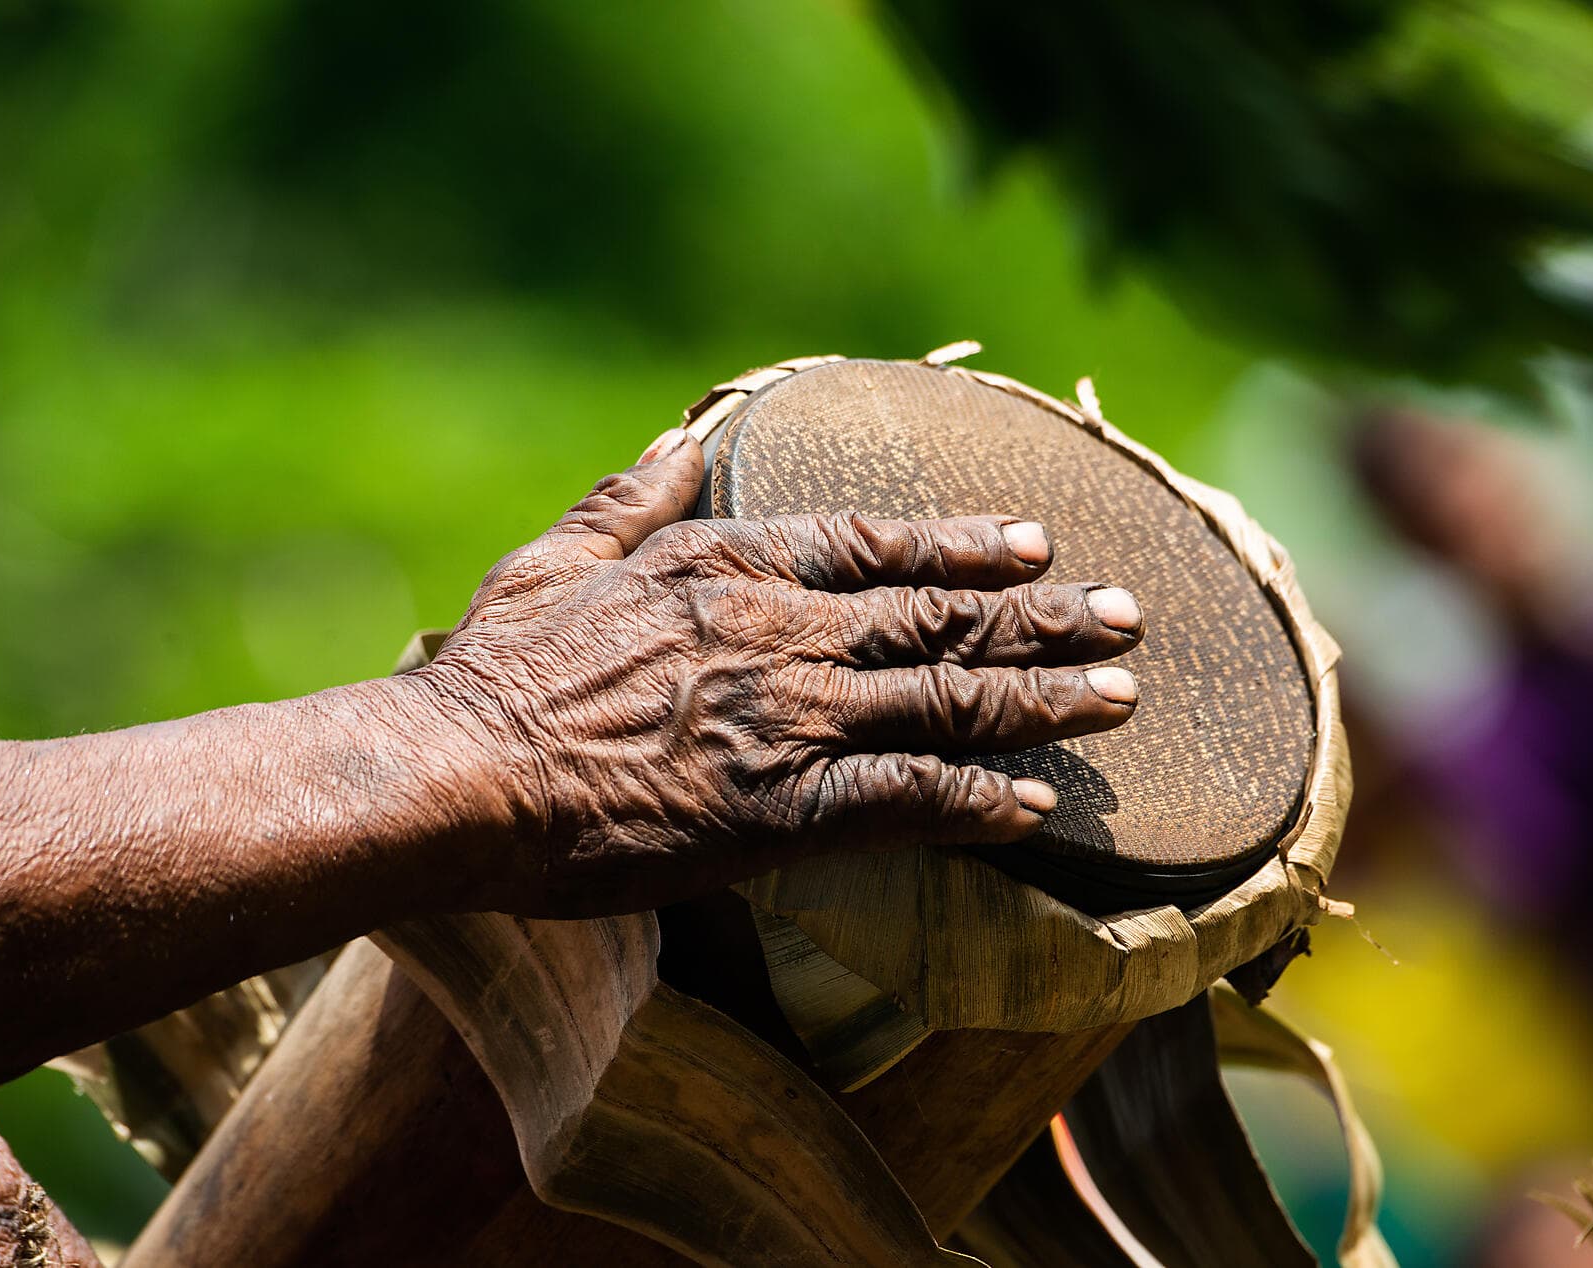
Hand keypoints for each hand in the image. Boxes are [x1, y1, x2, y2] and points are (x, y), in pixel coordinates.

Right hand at [413, 427, 1143, 916]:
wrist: (464, 771)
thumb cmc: (497, 668)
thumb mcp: (558, 553)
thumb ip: (633, 498)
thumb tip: (683, 438)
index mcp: (731, 564)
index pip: (877, 546)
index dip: (965, 545)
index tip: (1033, 542)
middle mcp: (785, 632)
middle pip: (943, 616)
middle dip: (1045, 615)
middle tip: (1128, 614)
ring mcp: (795, 719)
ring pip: (950, 701)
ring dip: (1044, 698)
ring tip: (1120, 694)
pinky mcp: (787, 809)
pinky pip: (911, 801)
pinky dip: (981, 801)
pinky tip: (1038, 807)